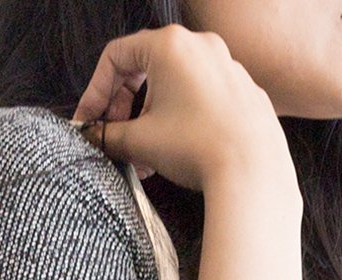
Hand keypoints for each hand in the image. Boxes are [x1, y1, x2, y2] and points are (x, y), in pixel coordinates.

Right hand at [69, 23, 296, 196]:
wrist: (252, 172)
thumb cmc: (197, 148)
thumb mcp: (141, 142)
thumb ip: (109, 136)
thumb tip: (95, 137)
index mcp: (169, 46)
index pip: (116, 56)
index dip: (95, 91)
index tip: (89, 121)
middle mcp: (200, 46)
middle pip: (146, 68)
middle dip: (125, 106)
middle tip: (116, 137)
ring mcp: (226, 66)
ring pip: (175, 86)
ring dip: (152, 117)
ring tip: (146, 154)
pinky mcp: (244, 91)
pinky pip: (202, 99)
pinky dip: (182, 120)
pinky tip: (177, 152)